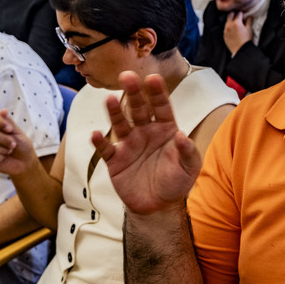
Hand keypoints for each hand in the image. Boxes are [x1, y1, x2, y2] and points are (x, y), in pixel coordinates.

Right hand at [0, 110, 37, 175]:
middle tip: (13, 144)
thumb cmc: (21, 146)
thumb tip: (3, 110)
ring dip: (2, 149)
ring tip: (9, 151)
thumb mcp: (18, 133)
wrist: (25, 162)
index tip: (10, 129)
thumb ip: (9, 123)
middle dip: (4, 139)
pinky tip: (3, 158)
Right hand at [91, 71, 201, 215]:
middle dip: (133, 92)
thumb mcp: (189, 168)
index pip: (161, 106)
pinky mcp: (116, 161)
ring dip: (115, 112)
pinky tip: (95, 134)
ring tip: (110, 99)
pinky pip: (106, 149)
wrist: (158, 207)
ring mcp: (129, 145)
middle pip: (138, 108)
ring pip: (120, 123)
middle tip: (126, 76)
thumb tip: (183, 135)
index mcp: (165, 129)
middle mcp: (145, 132)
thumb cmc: (176, 183)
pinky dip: (99, 142)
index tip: (152, 78)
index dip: (157, 92)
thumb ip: (188, 152)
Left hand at [223, 11, 252, 54]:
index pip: (238, 14)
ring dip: (230, 20)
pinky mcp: (224, 35)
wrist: (241, 50)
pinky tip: (233, 29)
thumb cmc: (246, 40)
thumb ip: (249, 21)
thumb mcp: (249, 29)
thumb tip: (249, 16)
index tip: (243, 14)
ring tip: (235, 23)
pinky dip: (229, 27)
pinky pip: (225, 28)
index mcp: (236, 23)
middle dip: (234, 14)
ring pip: (227, 21)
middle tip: (237, 16)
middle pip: (230, 15)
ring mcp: (226, 30)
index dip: (242, 13)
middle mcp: (230, 25)